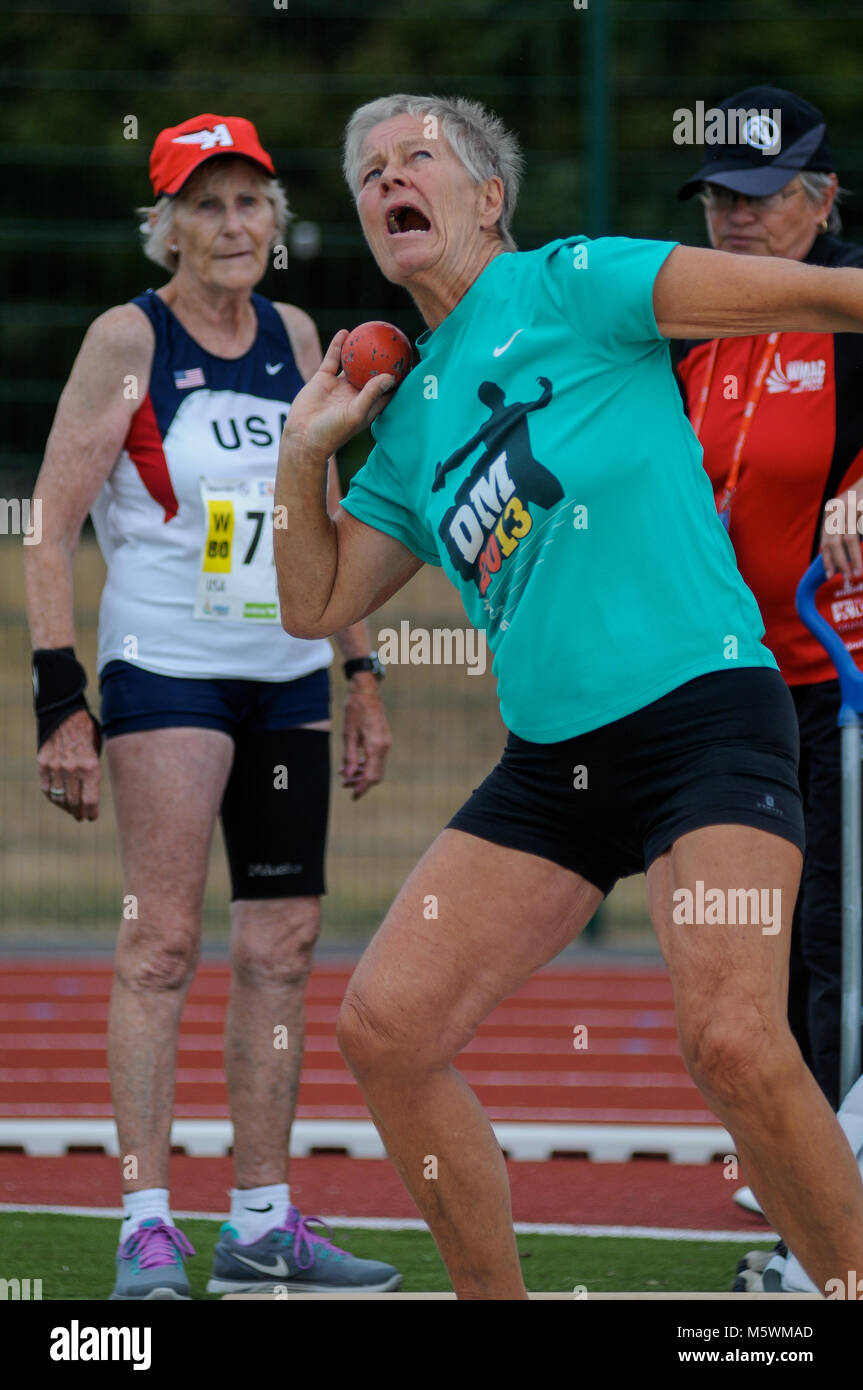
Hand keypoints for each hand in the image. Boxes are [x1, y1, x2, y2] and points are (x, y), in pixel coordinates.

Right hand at [37, 708, 100, 820]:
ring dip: (65, 808)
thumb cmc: (87, 733)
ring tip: (70, 810)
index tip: (91, 817)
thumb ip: (93, 773)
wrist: (66, 714)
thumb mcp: (97, 753)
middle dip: (78, 813)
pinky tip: (58, 799)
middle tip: (80, 817)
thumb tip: (92, 796)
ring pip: (59, 798)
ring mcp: (56, 767)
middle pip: (74, 802)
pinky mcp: (43, 764)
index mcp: (91, 766)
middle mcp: (73, 769)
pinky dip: (52, 797)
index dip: (91, 813)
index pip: (90, 800)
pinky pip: (46, 788)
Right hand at [281, 330, 395, 460]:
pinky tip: (345, 332)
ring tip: (371, 330)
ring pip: (353, 363)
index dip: (400, 377)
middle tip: (394, 341)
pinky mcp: (324, 378)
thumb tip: (391, 376)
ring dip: (361, 349)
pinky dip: (338, 346)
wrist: (303, 436)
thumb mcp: (356, 413)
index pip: (389, 389)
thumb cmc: (333, 431)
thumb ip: (372, 394)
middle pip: (373, 373)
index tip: (410, 362)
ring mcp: (340, 385)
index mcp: (368, 405)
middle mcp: (356, 394)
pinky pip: (333, 358)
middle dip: (383, 359)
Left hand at [341, 674, 390, 799]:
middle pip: (376, 775)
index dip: (362, 788)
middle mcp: (384, 747)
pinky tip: (353, 763)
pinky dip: (366, 764)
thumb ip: (349, 756)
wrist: (366, 692)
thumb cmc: (355, 710)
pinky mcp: (384, 739)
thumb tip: (348, 776)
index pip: (370, 776)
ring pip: (376, 767)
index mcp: (375, 747)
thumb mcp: (348, 734)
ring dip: (362, 774)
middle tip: (345, 785)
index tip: (353, 797)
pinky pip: (377, 758)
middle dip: (361, 783)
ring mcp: (385, 743)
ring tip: (345, 774)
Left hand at [820, 487, 862, 580]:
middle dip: (840, 562)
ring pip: (849, 538)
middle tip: (846, 577)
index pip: (825, 540)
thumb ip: (843, 532)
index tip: (830, 575)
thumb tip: (838, 559)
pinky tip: (862, 560)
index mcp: (830, 512)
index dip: (827, 559)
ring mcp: (852, 505)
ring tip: (857, 572)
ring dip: (853, 558)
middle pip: (834, 541)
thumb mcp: (848, 514)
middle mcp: (837, 508)